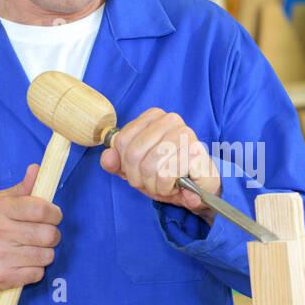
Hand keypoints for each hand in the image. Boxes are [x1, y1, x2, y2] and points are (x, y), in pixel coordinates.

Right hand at [0, 164, 62, 292]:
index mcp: (0, 209)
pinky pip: (38, 273)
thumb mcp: (2, 203)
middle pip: (49, 234)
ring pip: (47, 255)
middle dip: (52, 235)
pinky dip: (35, 270)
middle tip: (43, 235)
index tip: (53, 216)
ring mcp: (1, 255)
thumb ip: (24, 188)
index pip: (42, 208)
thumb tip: (37, 169)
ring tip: (31, 250)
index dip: (54, 213)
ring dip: (45, 254)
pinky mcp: (4, 276)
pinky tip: (23, 264)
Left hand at [100, 108, 220, 223]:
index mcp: (154, 116)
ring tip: (163, 184)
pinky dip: (166, 187)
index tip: (137, 171)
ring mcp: (185, 134)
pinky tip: (175, 185)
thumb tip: (107, 156)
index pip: (122, 141)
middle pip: (134, 153)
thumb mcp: (135, 170)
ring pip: (150, 165)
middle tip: (150, 182)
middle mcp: (170, 120)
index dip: (124, 164)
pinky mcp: (196, 152)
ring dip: (153, 184)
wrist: (198, 188)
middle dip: (138, 177)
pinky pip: (166, 174)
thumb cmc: (167, 174)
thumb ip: (117, 163)